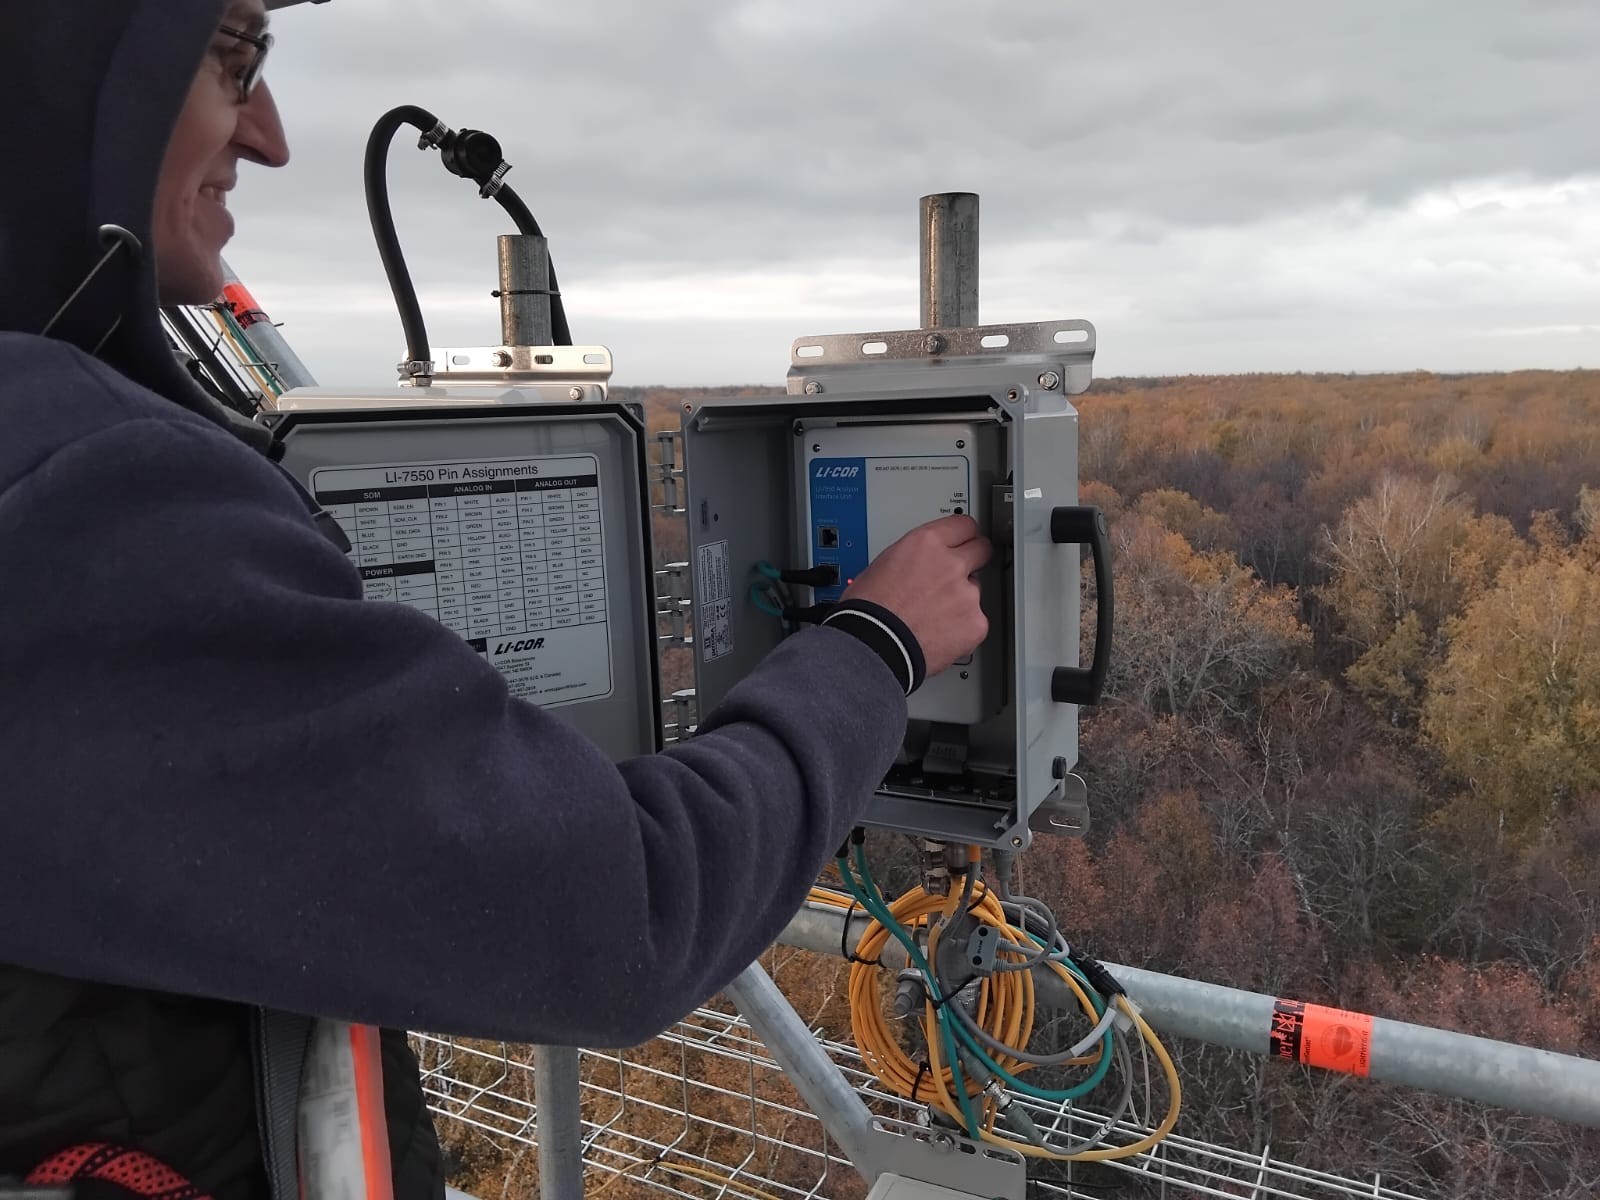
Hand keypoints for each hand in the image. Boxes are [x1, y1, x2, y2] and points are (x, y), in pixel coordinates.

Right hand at [842, 515, 991, 676]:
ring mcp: (967, 595)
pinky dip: (963, 629)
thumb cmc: (867, 611)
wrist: (872, 647)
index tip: (963, 541)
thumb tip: (917, 564)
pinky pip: (976, 622)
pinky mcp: (976, 624)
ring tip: (934, 617)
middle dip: (973, 559)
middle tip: (958, 575)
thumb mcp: (882, 564)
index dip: (962, 535)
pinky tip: (940, 635)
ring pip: (975, 591)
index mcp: (926, 543)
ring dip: (961, 600)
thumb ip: (911, 558)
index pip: (964, 525)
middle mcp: (951, 564)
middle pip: (982, 550)